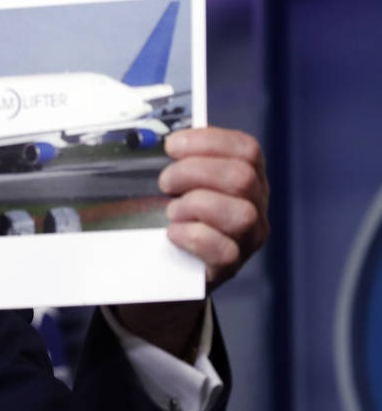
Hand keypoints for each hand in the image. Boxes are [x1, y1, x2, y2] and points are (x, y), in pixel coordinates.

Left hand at [112, 126, 269, 357]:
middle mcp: (255, 205)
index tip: (171, 146)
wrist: (167, 271)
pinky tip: (173, 233)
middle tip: (165, 183)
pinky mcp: (232, 265)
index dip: (208, 141)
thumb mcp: (180, 185)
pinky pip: (224, 250)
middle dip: (194, 172)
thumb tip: (155, 139)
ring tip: (172, 211)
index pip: (246, 148)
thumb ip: (179, 162)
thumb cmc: (173, 217)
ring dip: (195, 205)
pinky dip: (193, 236)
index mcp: (247, 177)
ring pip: (240, 214)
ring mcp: (248, 237)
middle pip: (241, 177)